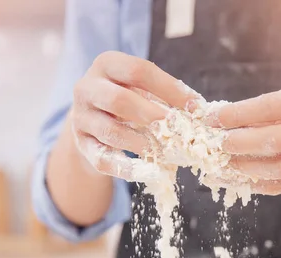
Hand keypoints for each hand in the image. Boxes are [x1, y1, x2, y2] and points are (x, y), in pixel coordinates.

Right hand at [70, 51, 198, 179]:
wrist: (92, 118)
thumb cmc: (128, 99)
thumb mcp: (142, 88)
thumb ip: (166, 95)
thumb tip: (200, 110)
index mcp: (107, 64)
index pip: (138, 70)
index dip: (170, 88)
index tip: (196, 106)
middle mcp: (87, 87)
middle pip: (119, 100)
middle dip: (152, 115)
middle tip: (177, 128)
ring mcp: (80, 118)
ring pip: (111, 132)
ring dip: (142, 144)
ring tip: (167, 153)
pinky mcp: (80, 145)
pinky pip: (102, 159)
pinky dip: (128, 168)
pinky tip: (151, 171)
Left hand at [214, 81, 280, 194]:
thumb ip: (267, 107)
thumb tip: (222, 121)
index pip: (271, 107)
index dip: (239, 114)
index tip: (214, 119)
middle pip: (277, 140)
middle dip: (242, 143)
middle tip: (219, 144)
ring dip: (248, 168)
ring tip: (226, 163)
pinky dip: (260, 184)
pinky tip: (241, 179)